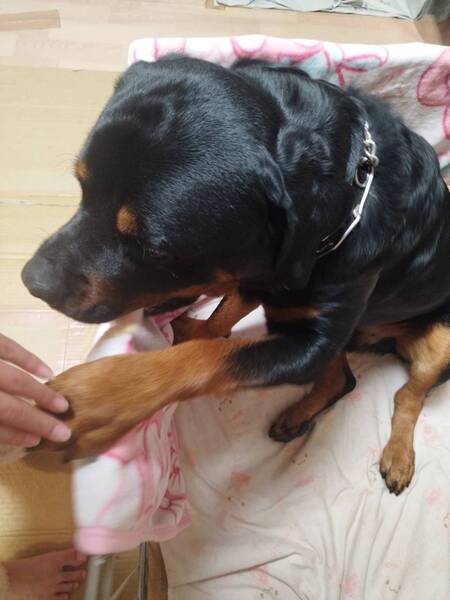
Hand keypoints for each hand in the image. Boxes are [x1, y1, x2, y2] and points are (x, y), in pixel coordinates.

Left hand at [0, 333, 71, 447]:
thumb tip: (8, 430)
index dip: (14, 436)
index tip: (35, 443)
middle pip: (9, 407)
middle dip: (36, 421)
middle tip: (63, 432)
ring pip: (15, 380)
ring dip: (40, 394)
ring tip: (62, 406)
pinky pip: (7, 348)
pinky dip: (29, 360)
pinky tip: (47, 372)